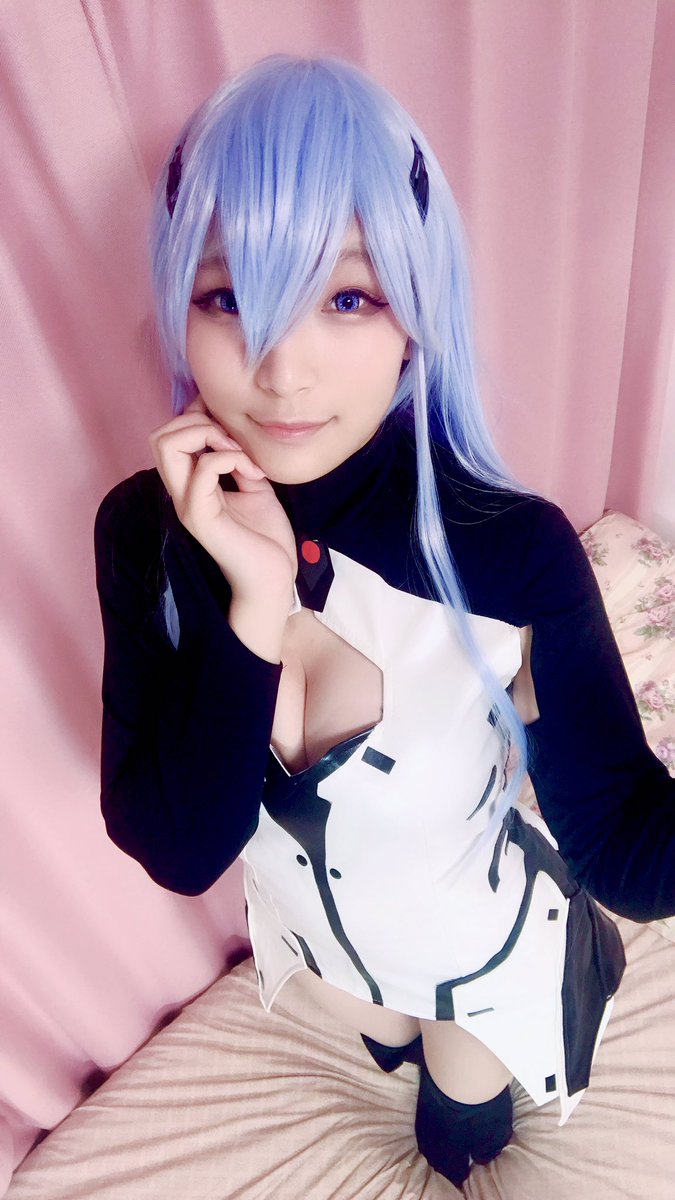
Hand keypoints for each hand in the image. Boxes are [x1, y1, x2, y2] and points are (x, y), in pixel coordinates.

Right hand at [149, 398, 296, 607]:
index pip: (170, 435)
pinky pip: (203, 468)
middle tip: (233, 441)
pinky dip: (229, 458)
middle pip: (160, 436)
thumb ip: (238, 460)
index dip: (197, 417)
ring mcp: (188, 505)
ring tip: (239, 454)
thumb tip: (233, 435)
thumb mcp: (253, 486)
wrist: (273, 578)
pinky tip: (251, 473)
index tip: (233, 430)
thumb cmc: (265, 538)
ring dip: (209, 435)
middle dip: (197, 421)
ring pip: (168, 445)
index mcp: (190, 485)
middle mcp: (182, 493)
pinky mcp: (202, 518)